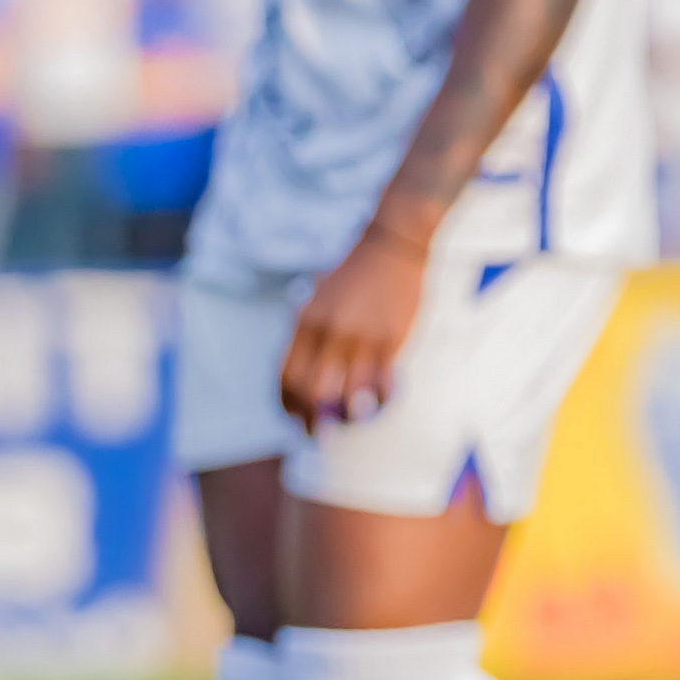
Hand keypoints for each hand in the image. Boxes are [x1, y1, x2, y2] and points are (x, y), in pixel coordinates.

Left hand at [279, 224, 427, 432]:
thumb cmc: (354, 272)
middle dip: (310, 421)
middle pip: (312, 392)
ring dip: (345, 418)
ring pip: (348, 396)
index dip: (286, 403)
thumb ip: (306, 329)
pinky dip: (379, 401)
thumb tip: (298, 369)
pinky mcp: (391, 340)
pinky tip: (379, 404)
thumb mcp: (316, 297)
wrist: (393, 245)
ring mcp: (361, 339)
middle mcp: (330, 333)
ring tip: (348, 422)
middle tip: (315, 435)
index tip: (291, 416)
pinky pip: (382, 385)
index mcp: (306, 322)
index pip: (287, 376)